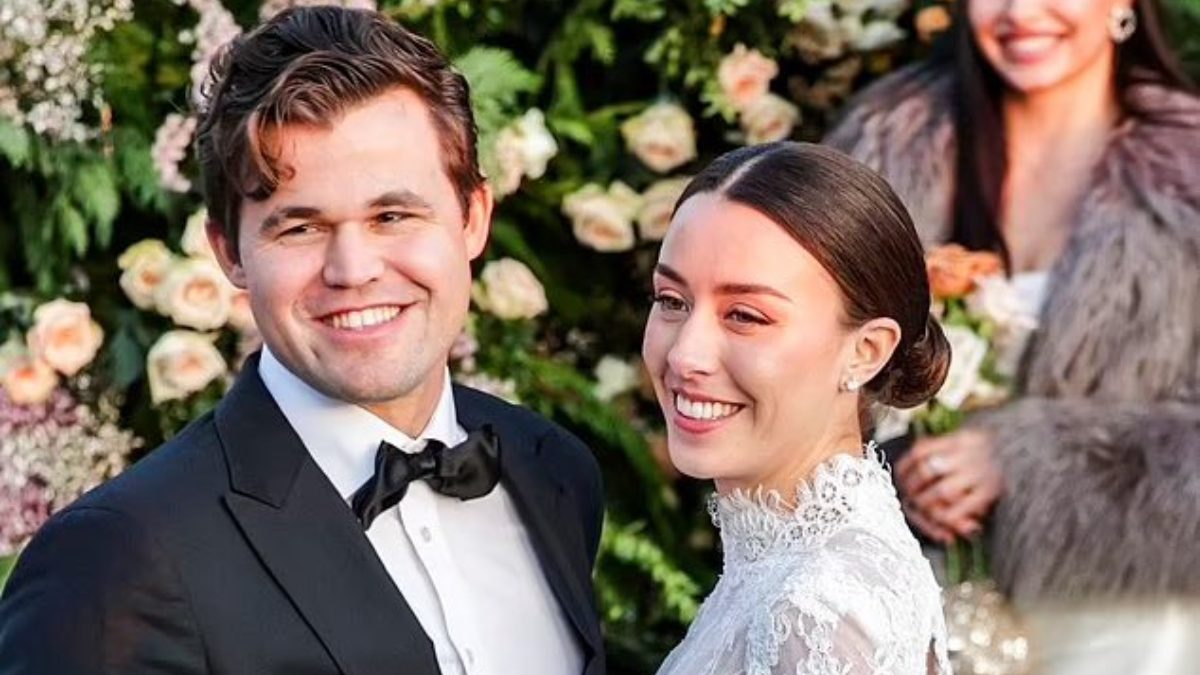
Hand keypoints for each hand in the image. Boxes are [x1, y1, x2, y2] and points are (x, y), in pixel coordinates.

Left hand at [896, 428, 1002, 542]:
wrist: (1036, 449)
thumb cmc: (999, 451)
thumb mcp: (971, 441)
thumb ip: (944, 450)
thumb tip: (912, 472)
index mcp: (958, 439)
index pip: (918, 452)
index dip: (905, 469)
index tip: (901, 482)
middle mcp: (967, 453)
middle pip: (925, 471)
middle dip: (914, 491)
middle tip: (913, 502)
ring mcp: (980, 472)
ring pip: (942, 492)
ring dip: (930, 508)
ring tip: (931, 517)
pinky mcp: (993, 491)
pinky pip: (964, 509)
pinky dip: (952, 520)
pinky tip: (950, 530)